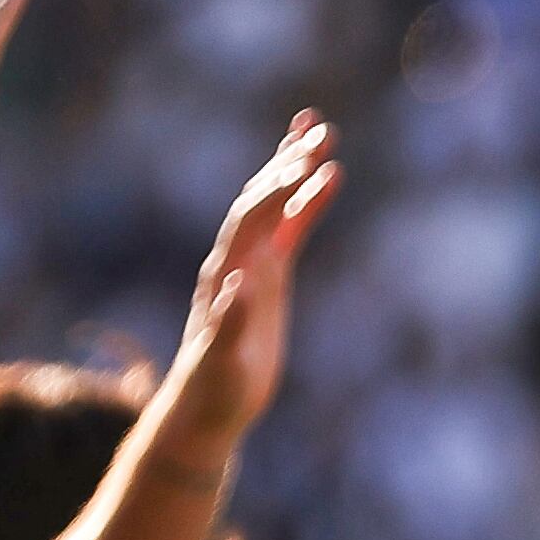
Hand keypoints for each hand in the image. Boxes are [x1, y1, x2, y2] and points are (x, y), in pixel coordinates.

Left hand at [151, 111, 339, 465]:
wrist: (208, 406)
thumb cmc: (213, 390)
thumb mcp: (220, 365)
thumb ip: (226, 326)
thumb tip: (237, 287)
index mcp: (225, 274)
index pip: (250, 219)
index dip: (276, 192)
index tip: (305, 167)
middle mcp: (236, 259)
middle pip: (263, 198)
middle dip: (289, 165)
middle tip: (321, 132)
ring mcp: (253, 264)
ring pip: (276, 205)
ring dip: (297, 169)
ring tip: (324, 134)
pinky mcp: (269, 276)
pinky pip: (291, 228)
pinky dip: (308, 201)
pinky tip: (331, 177)